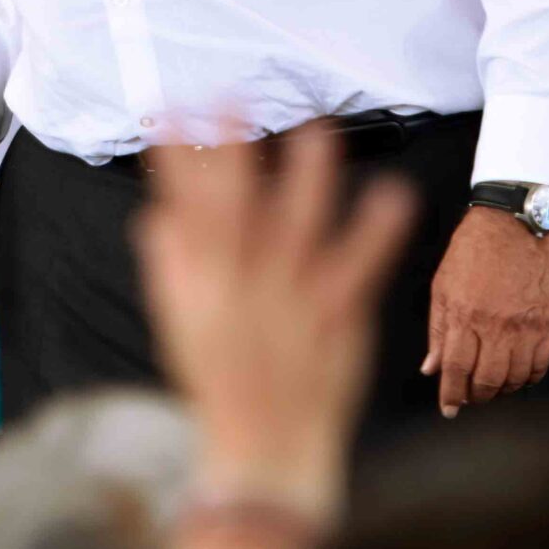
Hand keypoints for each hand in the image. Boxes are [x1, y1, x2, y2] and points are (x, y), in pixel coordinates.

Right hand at [137, 124, 415, 515]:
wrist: (264, 451)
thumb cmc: (220, 385)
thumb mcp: (180, 325)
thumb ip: (168, 268)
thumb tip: (155, 216)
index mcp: (202, 283)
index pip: (184, 205)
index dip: (178, 156)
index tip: (175, 111)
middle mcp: (243, 283)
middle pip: (235, 203)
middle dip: (231, 148)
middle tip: (233, 97)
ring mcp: (291, 298)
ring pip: (297, 223)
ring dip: (306, 174)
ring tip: (316, 130)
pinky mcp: (336, 316)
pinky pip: (359, 264)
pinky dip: (377, 229)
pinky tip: (393, 192)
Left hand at [424, 206, 548, 417]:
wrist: (512, 223)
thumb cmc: (472, 250)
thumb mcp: (442, 287)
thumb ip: (437, 331)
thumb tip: (431, 369)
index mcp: (465, 315)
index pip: (456, 370)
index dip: (451, 395)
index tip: (448, 409)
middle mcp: (496, 325)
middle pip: (488, 380)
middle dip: (476, 396)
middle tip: (470, 396)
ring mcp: (525, 325)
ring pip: (515, 378)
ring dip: (502, 390)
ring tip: (492, 385)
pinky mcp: (547, 321)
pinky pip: (541, 364)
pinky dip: (529, 377)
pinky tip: (518, 375)